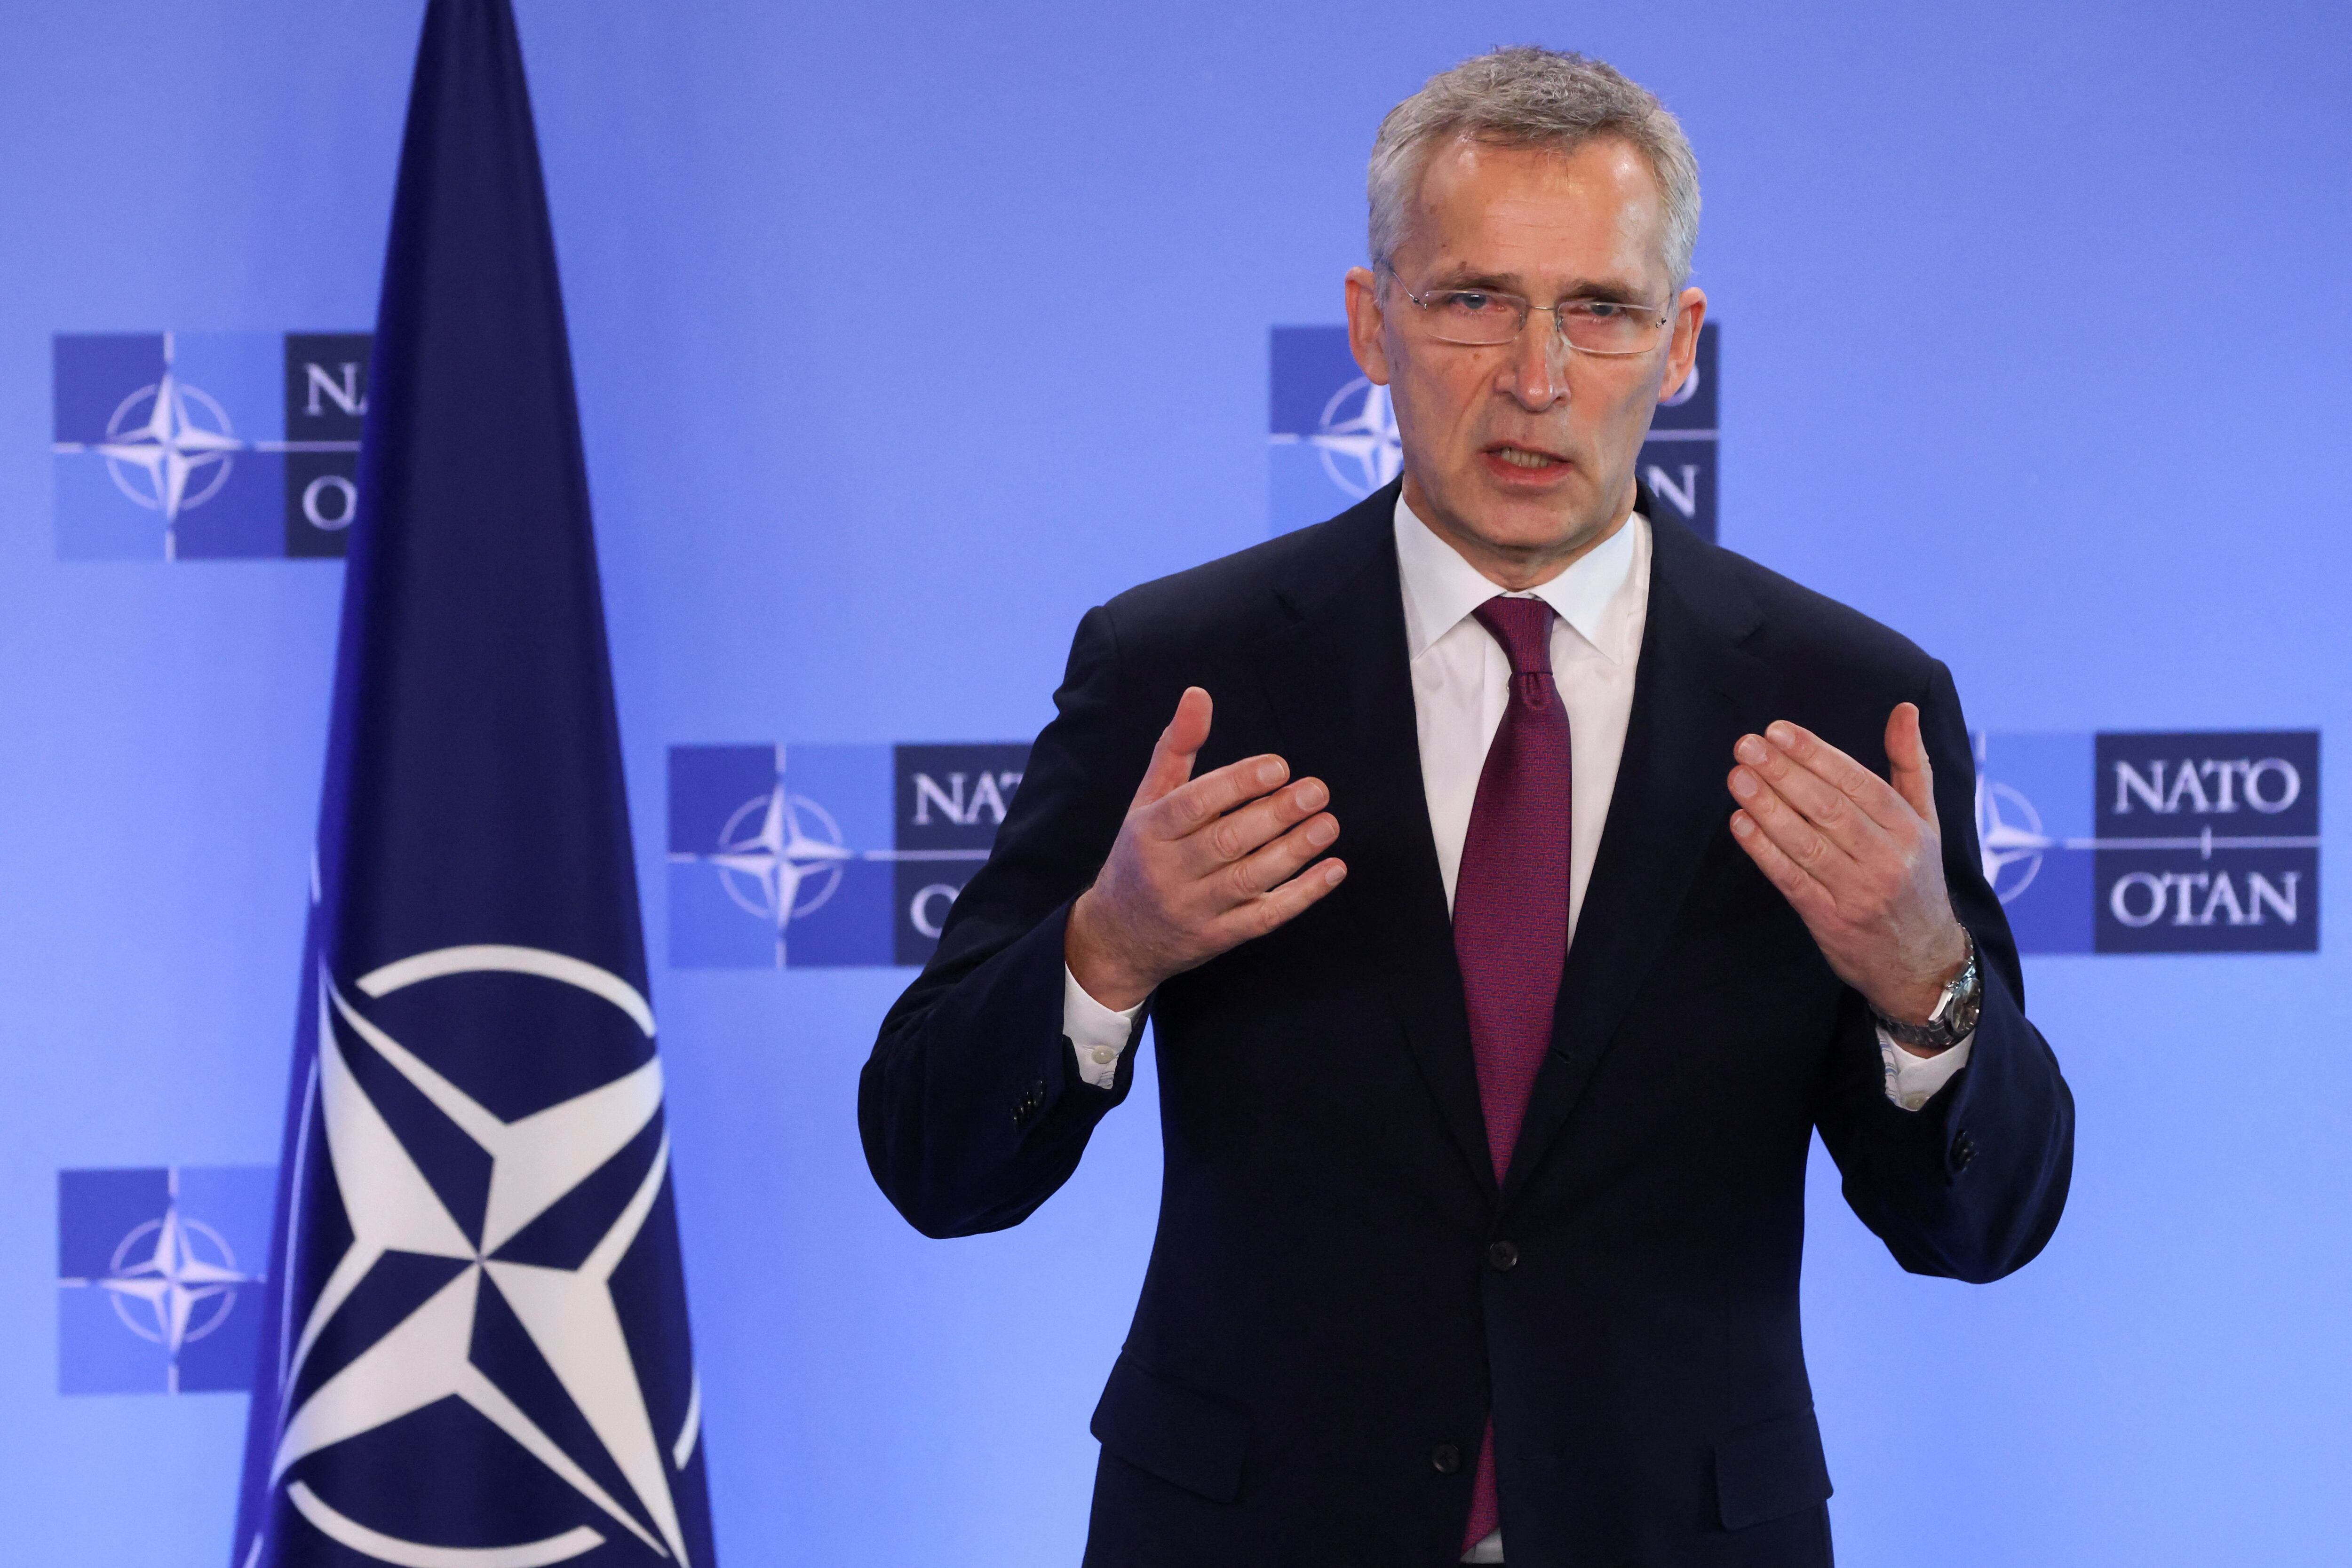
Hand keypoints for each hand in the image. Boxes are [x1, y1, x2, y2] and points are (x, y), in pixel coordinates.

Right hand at [1065, 687, 1345, 1010]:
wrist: (1116, 938)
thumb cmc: (1141, 854)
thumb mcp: (1147, 801)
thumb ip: (1176, 747)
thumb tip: (1198, 693)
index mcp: (1149, 830)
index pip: (1194, 804)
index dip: (1238, 784)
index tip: (1279, 766)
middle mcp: (1167, 871)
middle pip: (1226, 842)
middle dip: (1275, 815)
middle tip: (1317, 791)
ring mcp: (1192, 909)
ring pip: (1247, 880)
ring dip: (1294, 852)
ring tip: (1328, 824)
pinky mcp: (1215, 939)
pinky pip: (1262, 918)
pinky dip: (1301, 896)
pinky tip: (1332, 870)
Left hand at [1726, 704, 1968, 1041]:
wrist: (1921, 962)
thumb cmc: (1915, 879)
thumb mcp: (1925, 822)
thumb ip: (1910, 765)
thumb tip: (1904, 710)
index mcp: (1910, 829)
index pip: (1859, 783)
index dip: (1816, 754)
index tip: (1778, 730)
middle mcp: (1888, 859)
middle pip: (1830, 809)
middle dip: (1785, 774)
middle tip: (1747, 746)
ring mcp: (1859, 893)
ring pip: (1808, 843)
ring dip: (1768, 807)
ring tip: (1737, 777)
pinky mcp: (1831, 921)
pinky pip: (1793, 880)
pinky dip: (1764, 852)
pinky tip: (1740, 823)